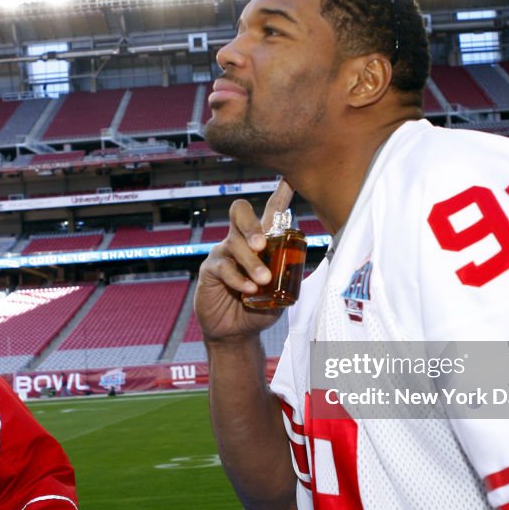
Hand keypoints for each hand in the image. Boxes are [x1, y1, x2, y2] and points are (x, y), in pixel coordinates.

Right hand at [195, 179, 295, 342]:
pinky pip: (223, 266)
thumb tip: (298, 268)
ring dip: (252, 262)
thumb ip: (288, 279)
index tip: (290, 177)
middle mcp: (240, 241)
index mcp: (261, 241)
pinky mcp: (210, 270)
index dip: (280, 194)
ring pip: (235, 244)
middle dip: (251, 224)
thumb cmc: (259, 309)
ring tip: (263, 280)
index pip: (270, 212)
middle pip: (240, 212)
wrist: (236, 332)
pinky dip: (239, 278)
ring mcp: (223, 253)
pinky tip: (249, 288)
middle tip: (263, 243)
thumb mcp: (281, 294)